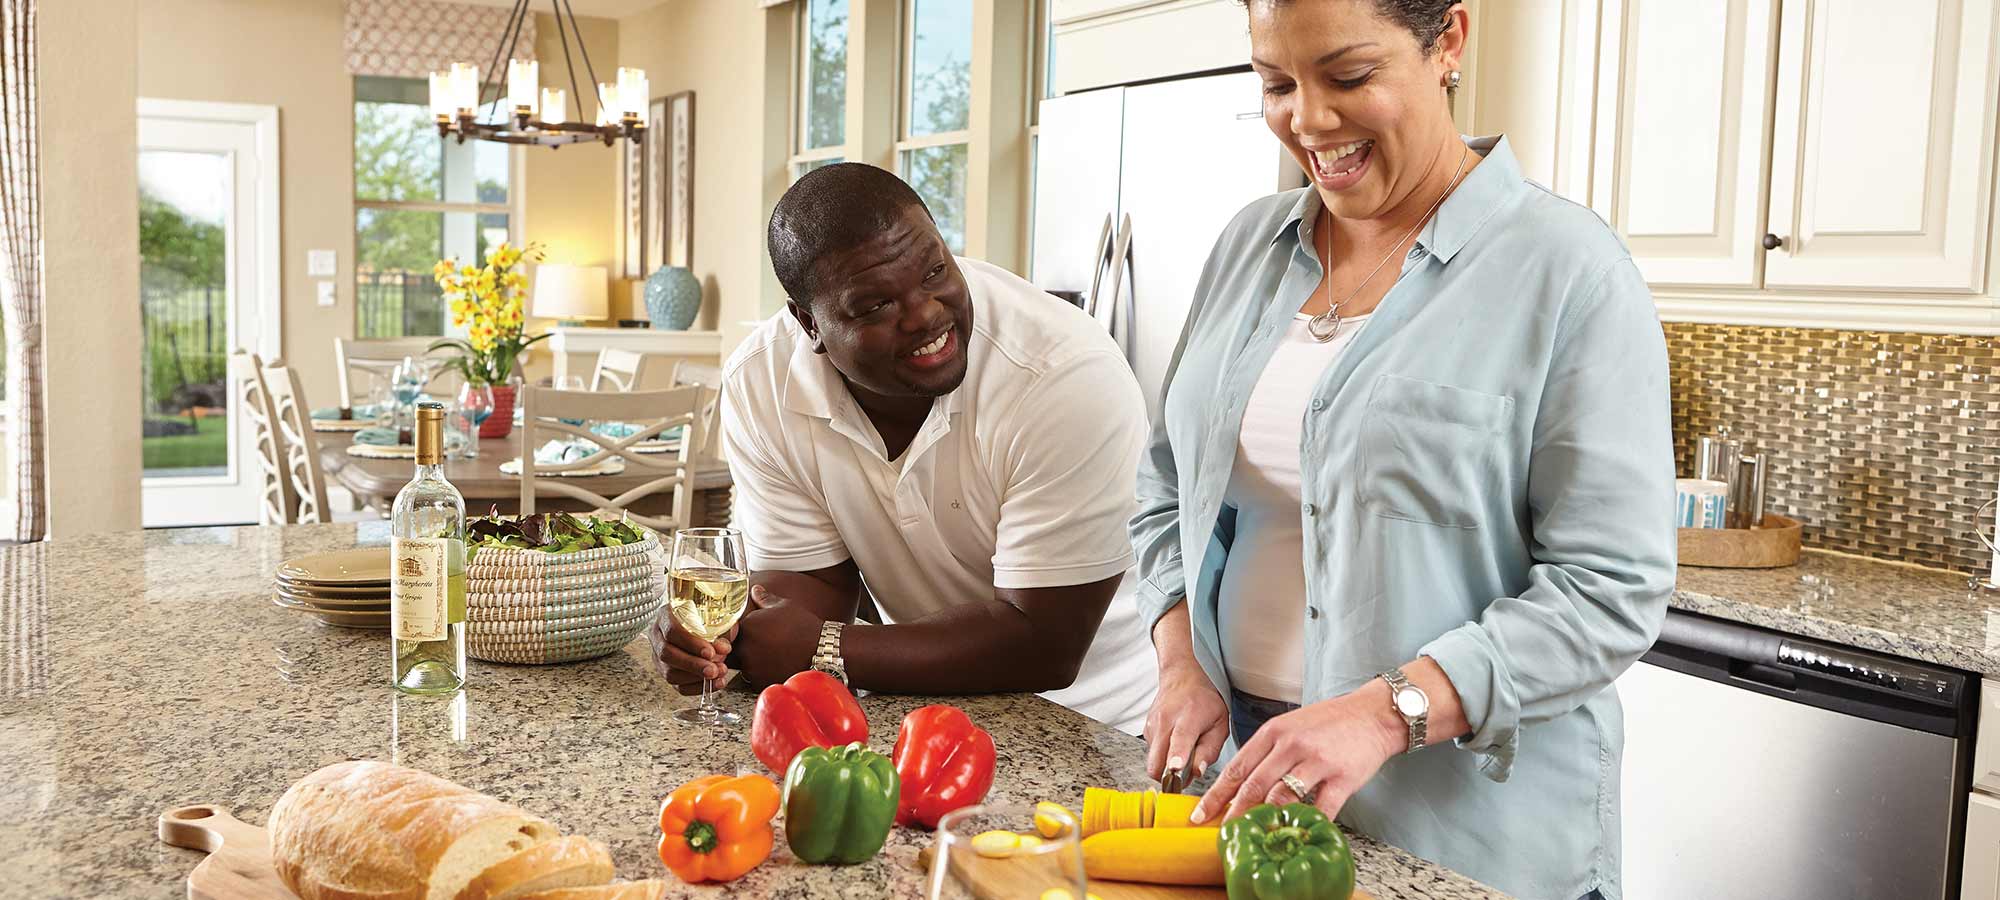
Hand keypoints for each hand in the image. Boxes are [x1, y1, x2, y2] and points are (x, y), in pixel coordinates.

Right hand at [646, 613, 735, 696]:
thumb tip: (722, 648)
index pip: (672, 630)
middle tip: (714, 670)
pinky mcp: (666, 672)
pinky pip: (678, 686)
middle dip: (693, 665)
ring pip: (670, 673)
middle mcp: (657, 635)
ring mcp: (658, 656)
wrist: (708, 627)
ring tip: (718, 674)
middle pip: (667, 654)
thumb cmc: (709, 618)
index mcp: (665, 615)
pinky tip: (714, 683)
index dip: (690, 643)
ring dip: (696, 678)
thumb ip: (721, 629)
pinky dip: (698, 688)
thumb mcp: (716, 616)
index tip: (710, 652)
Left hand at [725, 584, 824, 688]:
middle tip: (765, 643)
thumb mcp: (784, 606)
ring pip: (744, 664)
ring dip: (752, 661)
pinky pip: (754, 678)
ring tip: (773, 654)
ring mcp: (751, 667)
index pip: (731, 630)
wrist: (821, 650)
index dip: (741, 631)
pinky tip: (777, 664)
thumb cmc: (803, 626)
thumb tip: (754, 590)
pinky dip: (762, 673)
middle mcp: (744, 648)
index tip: (754, 631)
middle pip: (735, 648)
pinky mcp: (759, 682)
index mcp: (746, 627)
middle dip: (745, 646)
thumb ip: (764, 599)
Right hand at [1144, 658, 1228, 784]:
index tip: (1175, 769)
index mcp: (1189, 716)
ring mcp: (1152, 725)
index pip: (1180, 739)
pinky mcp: (1146, 731)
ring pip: (1153, 761)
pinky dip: (1163, 756)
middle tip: (1185, 775)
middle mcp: (1166, 720)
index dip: (1177, 757)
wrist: (1181, 678)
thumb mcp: (1220, 724)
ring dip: (1166, 767)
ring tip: (1183, 752)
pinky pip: (1152, 754)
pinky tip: (1174, 744)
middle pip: (1158, 760)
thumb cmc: (1204, 701)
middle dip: (1168, 778)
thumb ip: (1210, 750)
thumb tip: (1198, 772)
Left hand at [1190, 680, 1404, 825]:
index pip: (1237, 767)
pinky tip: (1300, 834)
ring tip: (1257, 838)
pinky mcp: (1342, 777)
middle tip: (1223, 833)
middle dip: (1233, 813)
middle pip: (1253, 785)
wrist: (1373, 714)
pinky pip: (1321, 809)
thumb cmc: (1329, 723)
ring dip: (1267, 820)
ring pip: (1282, 797)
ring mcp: (1317, 761)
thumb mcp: (1290, 727)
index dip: (1216, 794)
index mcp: (1274, 732)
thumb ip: (1267, 752)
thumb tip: (1240, 785)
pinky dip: (1309, 825)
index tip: (1200, 813)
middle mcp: (1291, 745)